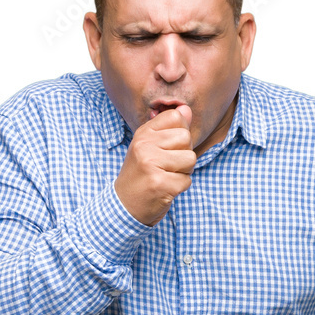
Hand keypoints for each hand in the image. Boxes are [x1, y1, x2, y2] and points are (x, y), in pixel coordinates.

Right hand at [114, 105, 195, 226]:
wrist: (124, 205)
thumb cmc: (141, 174)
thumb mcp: (150, 146)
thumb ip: (169, 128)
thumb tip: (187, 110)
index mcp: (143, 133)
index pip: (176, 117)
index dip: (179, 133)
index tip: (168, 147)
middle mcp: (144, 146)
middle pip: (186, 138)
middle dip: (183, 154)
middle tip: (166, 166)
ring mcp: (151, 165)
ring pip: (190, 159)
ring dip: (183, 171)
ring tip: (166, 176)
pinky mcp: (160, 184)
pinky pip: (187, 180)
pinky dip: (180, 188)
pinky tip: (165, 189)